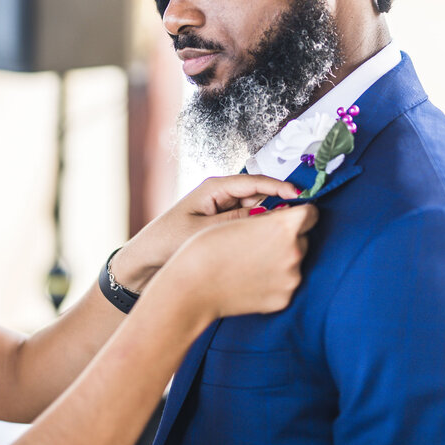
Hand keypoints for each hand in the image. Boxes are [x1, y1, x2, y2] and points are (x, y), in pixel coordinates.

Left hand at [112, 175, 301, 289]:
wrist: (144, 262)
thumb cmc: (166, 242)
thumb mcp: (202, 230)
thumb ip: (236, 223)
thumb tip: (270, 217)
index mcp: (214, 188)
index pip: (255, 182)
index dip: (279, 187)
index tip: (300, 196)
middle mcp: (221, 196)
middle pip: (260, 195)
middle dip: (280, 204)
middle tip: (298, 220)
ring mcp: (224, 211)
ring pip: (257, 212)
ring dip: (270, 221)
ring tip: (285, 233)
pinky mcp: (224, 228)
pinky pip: (248, 226)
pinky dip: (259, 232)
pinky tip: (269, 244)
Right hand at [165, 203, 317, 318]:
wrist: (193, 286)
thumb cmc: (209, 248)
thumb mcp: (240, 221)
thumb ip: (270, 218)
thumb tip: (289, 218)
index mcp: (285, 227)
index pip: (312, 214)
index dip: (300, 213)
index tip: (292, 217)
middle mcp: (294, 252)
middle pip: (302, 239)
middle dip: (288, 239)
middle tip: (259, 244)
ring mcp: (291, 279)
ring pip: (294, 262)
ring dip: (281, 261)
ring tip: (251, 263)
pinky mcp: (284, 299)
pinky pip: (286, 284)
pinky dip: (274, 281)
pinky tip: (251, 280)